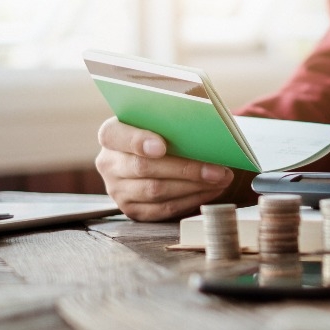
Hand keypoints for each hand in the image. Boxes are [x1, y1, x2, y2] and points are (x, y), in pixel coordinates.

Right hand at [94, 117, 234, 220]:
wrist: (149, 156)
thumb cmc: (161, 132)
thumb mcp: (160, 120)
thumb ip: (174, 119)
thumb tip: (212, 120)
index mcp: (111, 135)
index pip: (114, 135)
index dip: (137, 141)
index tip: (161, 146)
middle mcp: (109, 163)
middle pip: (144, 167)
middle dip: (185, 169)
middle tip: (216, 169)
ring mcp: (118, 190)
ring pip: (156, 191)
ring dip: (193, 186)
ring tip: (220, 179)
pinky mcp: (132, 210)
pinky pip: (163, 209)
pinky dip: (190, 200)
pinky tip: (210, 190)